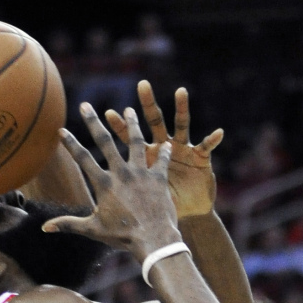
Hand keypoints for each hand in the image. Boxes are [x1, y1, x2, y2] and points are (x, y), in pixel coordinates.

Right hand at [43, 104, 179, 260]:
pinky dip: (163, 152)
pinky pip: (161, 161)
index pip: (82, 159)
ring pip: (135, 143)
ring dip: (132, 125)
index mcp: (104, 185)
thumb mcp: (93, 230)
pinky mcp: (159, 179)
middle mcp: (122, 174)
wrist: (154, 239)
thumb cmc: (122, 236)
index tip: (61, 129)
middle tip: (86, 106)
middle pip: (106, 143)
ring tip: (130, 110)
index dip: (70, 143)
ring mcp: (142, 174)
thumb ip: (69, 224)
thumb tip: (44, 228)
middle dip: (94, 123)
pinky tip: (165, 143)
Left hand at [104, 81, 222, 218]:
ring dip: (181, 108)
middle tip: (142, 84)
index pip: (129, 138)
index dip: (120, 126)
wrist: (181, 217)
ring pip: (182, 125)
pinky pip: (206, 147)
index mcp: (145, 157)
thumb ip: (113, 192)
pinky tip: (218, 133)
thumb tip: (84, 206)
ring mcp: (182, 150)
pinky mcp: (200, 159)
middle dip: (148, 104)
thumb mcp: (134, 198)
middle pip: (154, 121)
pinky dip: (212, 140)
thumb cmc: (153, 208)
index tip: (107, 113)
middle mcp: (163, 147)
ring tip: (180, 91)